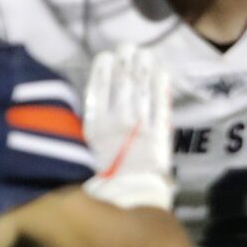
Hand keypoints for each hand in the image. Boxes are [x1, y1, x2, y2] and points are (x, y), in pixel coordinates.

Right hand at [82, 46, 175, 212]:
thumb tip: (86, 102)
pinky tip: (161, 72)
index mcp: (95, 126)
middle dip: (126, 65)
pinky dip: (161, 88)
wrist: (126, 199)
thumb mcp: (84, 151)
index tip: (106, 56)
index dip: (103, 72)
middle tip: (128, 47)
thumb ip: (87, 124)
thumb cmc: (101, 179)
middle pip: (122, 86)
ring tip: (144, 54)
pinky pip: (162, 106)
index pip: (98, 91)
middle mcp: (117, 122)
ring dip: (143, 70)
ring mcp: (140, 127)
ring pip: (142, 91)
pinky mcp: (160, 134)